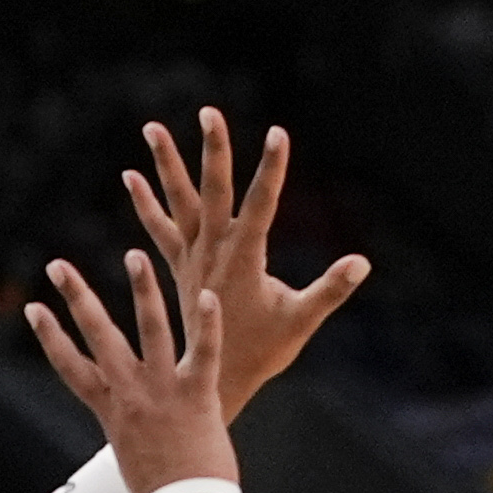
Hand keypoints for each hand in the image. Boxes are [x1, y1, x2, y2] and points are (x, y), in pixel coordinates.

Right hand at [22, 248, 237, 492]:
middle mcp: (131, 395)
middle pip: (97, 337)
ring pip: (150, 330)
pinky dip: (206, 324)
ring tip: (134, 254)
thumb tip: (133, 440)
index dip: (50, 336)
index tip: (33, 308)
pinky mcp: (198, 397)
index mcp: (111, 412)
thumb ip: (134, 436)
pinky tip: (206, 293)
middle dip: (76, 297)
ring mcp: (163, 392)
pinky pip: (203, 353)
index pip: (71, 367)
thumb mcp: (136, 461)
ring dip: (142, 290)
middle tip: (57, 264)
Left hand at [122, 111, 370, 416]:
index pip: (262, 204)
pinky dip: (146, 205)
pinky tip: (130, 175)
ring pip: (179, 202)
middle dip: (215, 150)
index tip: (279, 133)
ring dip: (166, 165)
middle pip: (215, 191)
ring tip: (151, 127)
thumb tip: (362, 262)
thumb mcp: (301, 320)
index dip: (272, 168)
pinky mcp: (181, 267)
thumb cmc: (263, 351)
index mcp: (245, 258)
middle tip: (209, 112)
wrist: (217, 380)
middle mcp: (214, 251)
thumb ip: (330, 289)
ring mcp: (193, 257)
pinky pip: (160, 230)